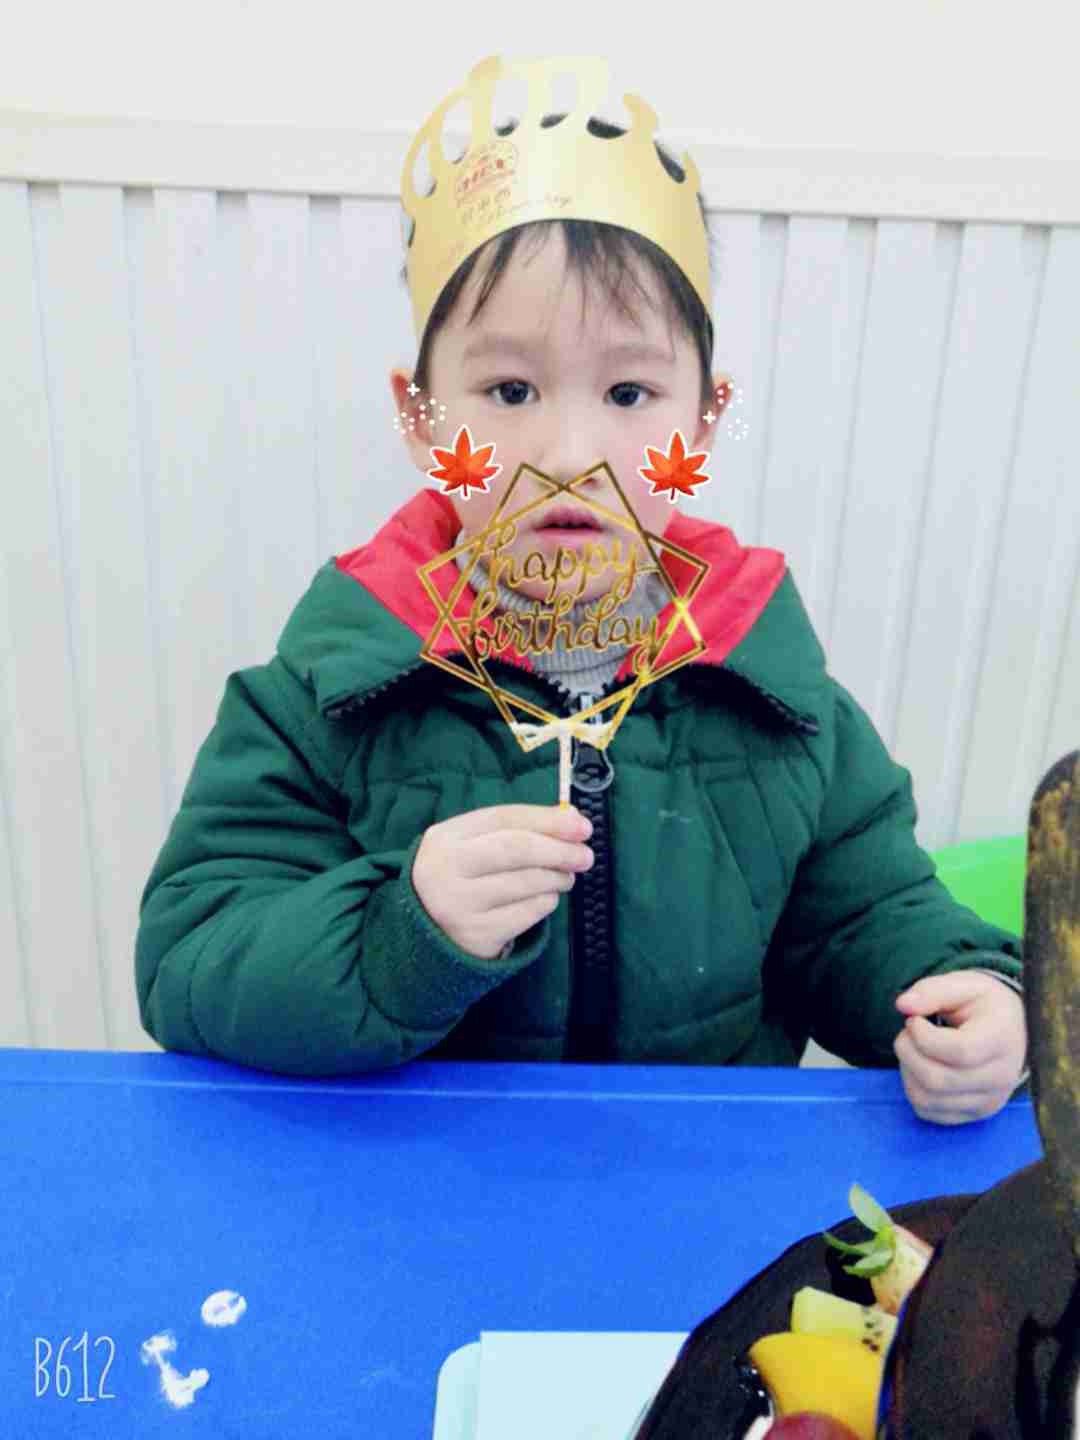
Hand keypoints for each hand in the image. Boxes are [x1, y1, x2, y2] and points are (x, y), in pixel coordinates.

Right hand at [412, 803, 593, 959]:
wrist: (429, 932)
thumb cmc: (463, 877)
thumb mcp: (475, 845)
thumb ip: (519, 829)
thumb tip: (572, 819)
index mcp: (445, 837)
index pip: (504, 818)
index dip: (547, 819)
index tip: (582, 826)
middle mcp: (446, 869)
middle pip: (516, 849)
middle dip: (559, 850)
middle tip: (586, 856)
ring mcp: (459, 904)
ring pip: (526, 883)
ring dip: (557, 878)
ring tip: (566, 877)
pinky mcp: (476, 935)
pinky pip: (528, 913)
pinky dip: (546, 902)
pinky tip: (546, 897)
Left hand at [893, 972, 1026, 1124]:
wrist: (1014, 1031)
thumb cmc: (985, 1006)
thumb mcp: (964, 985)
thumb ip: (932, 990)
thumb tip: (903, 1005)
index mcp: (1002, 1039)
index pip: (958, 1052)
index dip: (923, 1036)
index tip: (914, 1019)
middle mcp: (1001, 1077)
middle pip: (937, 1079)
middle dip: (907, 1051)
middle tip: (908, 1031)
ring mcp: (988, 1100)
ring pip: (927, 1098)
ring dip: (907, 1069)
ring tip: (914, 1047)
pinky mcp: (974, 1114)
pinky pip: (927, 1110)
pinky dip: (912, 1087)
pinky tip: (921, 1065)